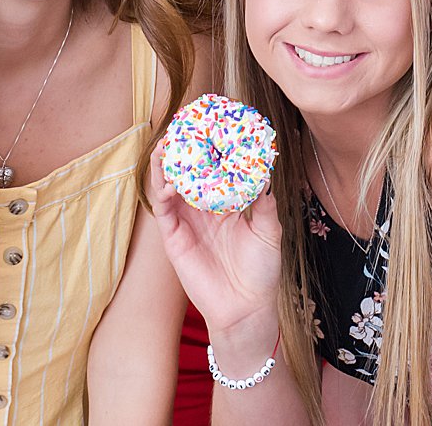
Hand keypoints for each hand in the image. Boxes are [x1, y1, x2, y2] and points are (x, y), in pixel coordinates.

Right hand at [148, 137, 283, 336]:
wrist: (247, 308)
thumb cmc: (261, 270)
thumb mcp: (269, 230)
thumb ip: (264, 201)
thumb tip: (265, 171)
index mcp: (226, 202)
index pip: (215, 168)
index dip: (211, 147)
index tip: (211, 123)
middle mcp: (203, 208)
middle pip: (188, 171)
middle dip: (183, 148)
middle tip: (183, 124)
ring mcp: (187, 222)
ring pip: (169, 186)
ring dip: (166, 165)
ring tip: (167, 145)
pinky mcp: (174, 239)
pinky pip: (164, 211)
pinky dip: (162, 192)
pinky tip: (168, 181)